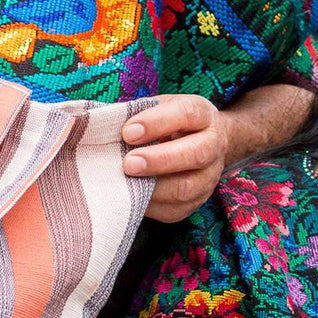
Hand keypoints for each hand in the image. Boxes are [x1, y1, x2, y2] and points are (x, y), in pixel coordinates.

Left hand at [122, 94, 230, 222]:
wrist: (201, 144)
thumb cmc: (169, 123)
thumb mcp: (158, 107)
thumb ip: (137, 113)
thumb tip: (104, 123)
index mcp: (203, 115)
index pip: (187, 114)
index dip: (157, 122)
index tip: (128, 132)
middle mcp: (213, 145)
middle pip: (195, 154)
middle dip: (159, 160)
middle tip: (129, 163)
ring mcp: (209, 176)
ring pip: (188, 188)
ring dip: (154, 188)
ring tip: (127, 182)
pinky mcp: (197, 201)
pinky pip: (176, 209)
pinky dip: (151, 205)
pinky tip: (132, 197)